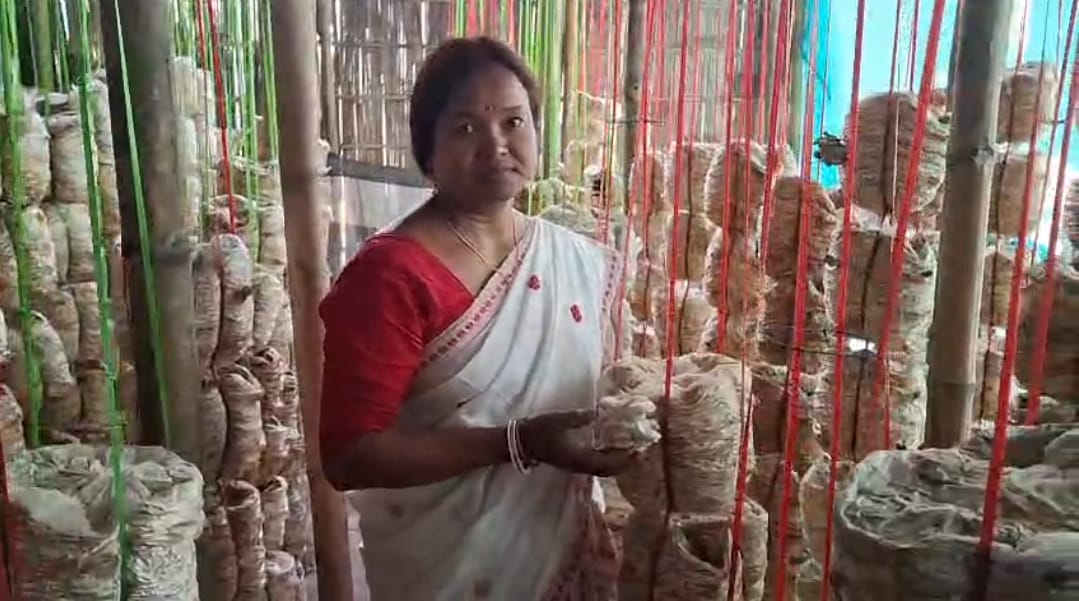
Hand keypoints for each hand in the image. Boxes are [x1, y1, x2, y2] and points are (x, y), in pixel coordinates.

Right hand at [519, 410, 638, 476]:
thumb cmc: (539, 430)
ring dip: (617, 463)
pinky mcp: (573, 463)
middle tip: (640, 452)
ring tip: (630, 451)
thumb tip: (598, 412)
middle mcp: (579, 466)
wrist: (522, 442)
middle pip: (608, 471)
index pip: (607, 464)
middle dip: (625, 464)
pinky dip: (608, 460)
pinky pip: (596, 465)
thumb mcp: (559, 420)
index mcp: (577, 458)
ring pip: (602, 470)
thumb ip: (579, 418)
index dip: (623, 460)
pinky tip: (612, 449)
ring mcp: (576, 466)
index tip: (637, 451)